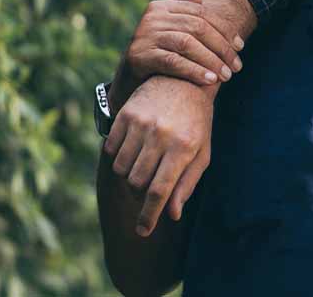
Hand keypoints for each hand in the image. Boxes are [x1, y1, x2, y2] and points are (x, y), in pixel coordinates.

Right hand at [105, 76, 212, 236]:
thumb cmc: (197, 122)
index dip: (149, 216)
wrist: (185, 80)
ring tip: (143, 166)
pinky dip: (118, 157)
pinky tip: (132, 151)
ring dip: (129, 175)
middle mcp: (160, 135)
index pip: (159, 191)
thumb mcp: (201, 153)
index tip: (143, 231)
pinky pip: (111, 149)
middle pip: (137, 182)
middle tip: (148, 187)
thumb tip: (171, 214)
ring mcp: (141, 123)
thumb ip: (186, 184)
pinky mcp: (126, 114)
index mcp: (183, 147)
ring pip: (122, 168)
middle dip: (140, 193)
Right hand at [123, 0, 242, 90]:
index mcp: (163, 6)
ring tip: (226, 75)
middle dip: (221, 47)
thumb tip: (208, 5)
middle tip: (237, 66)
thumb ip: (186, 15)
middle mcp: (153, 16)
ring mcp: (144, 35)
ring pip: (187, 43)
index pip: (201, 12)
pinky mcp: (139, 55)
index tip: (240, 46)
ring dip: (211, 60)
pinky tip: (210, 80)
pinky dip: (194, 71)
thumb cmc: (158, 53)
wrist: (128, 78)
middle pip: (197, 27)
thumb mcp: (171, 31)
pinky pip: (173, 62)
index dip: (224, 28)